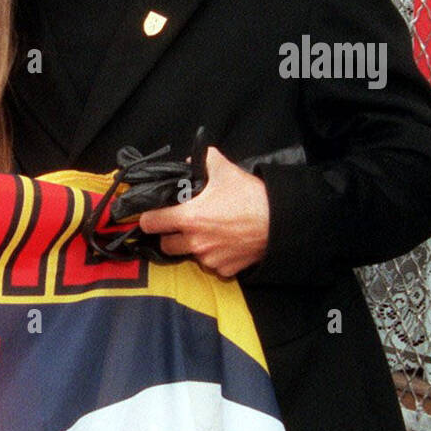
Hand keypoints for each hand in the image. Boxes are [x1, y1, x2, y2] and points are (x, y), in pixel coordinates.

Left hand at [137, 146, 269, 277]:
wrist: (281, 223)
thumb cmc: (252, 197)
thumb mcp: (226, 171)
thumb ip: (204, 161)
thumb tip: (191, 160)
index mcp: (188, 218)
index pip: (150, 223)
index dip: (149, 218)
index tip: (153, 216)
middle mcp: (195, 242)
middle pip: (165, 245)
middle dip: (169, 236)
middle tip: (182, 225)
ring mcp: (209, 259)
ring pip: (189, 255)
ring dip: (192, 247)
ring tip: (209, 232)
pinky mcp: (224, 270)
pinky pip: (211, 265)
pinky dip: (214, 257)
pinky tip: (226, 244)